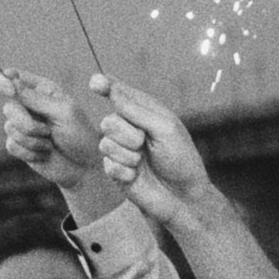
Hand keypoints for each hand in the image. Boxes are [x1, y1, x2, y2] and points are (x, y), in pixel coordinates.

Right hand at [0, 73, 105, 195]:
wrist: (84, 168)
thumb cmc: (79, 135)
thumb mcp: (61, 111)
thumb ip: (33, 98)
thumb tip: (6, 81)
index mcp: (42, 90)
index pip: (13, 77)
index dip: (5, 81)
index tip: (8, 89)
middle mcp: (29, 106)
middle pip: (8, 107)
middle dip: (26, 123)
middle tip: (47, 131)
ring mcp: (23, 126)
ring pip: (9, 128)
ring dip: (32, 139)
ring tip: (50, 143)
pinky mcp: (20, 146)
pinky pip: (11, 145)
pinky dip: (29, 152)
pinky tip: (44, 154)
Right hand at [89, 79, 211, 228]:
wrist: (183, 196)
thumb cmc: (180, 159)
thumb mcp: (165, 128)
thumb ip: (137, 110)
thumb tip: (112, 90)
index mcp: (143, 111)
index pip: (118, 93)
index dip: (105, 85)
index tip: (95, 82)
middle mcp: (129, 128)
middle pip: (108, 121)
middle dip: (128, 134)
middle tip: (146, 144)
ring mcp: (120, 149)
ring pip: (105, 143)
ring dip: (129, 155)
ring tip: (143, 163)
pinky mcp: (115, 170)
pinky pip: (108, 164)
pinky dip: (125, 171)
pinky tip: (137, 177)